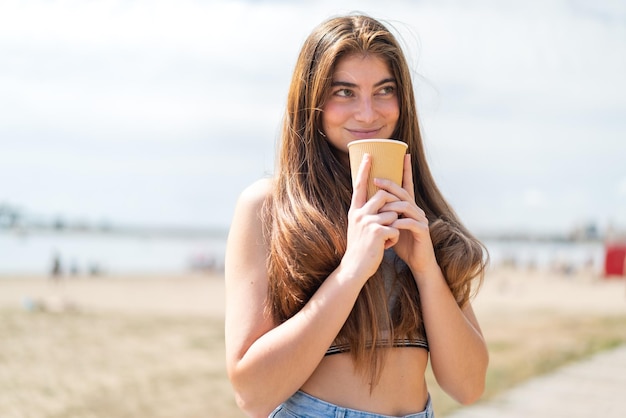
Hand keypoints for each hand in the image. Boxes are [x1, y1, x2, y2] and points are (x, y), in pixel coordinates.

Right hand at [341, 153, 401, 280]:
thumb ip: (366, 213)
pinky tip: (385, 247)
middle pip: (383, 196)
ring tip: (385, 240)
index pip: (359, 186)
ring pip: (393, 213)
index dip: (364, 170)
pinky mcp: (378, 232)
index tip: (368, 155)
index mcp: (355, 210)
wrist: (355, 268)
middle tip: (389, 220)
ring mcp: (368, 222)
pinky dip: (394, 239)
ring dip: (394, 227)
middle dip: (392, 206)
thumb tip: (380, 199)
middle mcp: (359, 213)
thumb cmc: (360, 248)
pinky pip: (396, 228)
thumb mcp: (358, 227)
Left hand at [373, 154, 437, 275]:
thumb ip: (385, 213)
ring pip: (406, 206)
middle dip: (390, 185)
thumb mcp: (391, 225)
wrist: (417, 261)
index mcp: (408, 207)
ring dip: (392, 205)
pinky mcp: (423, 231)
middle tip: (376, 179)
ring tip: (379, 205)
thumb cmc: (403, 243)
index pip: (406, 185)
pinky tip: (392, 224)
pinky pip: (411, 223)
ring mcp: (421, 219)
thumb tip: (369, 200)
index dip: (406, 170)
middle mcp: (416, 210)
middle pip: (403, 193)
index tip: (404, 155)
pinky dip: (400, 222)